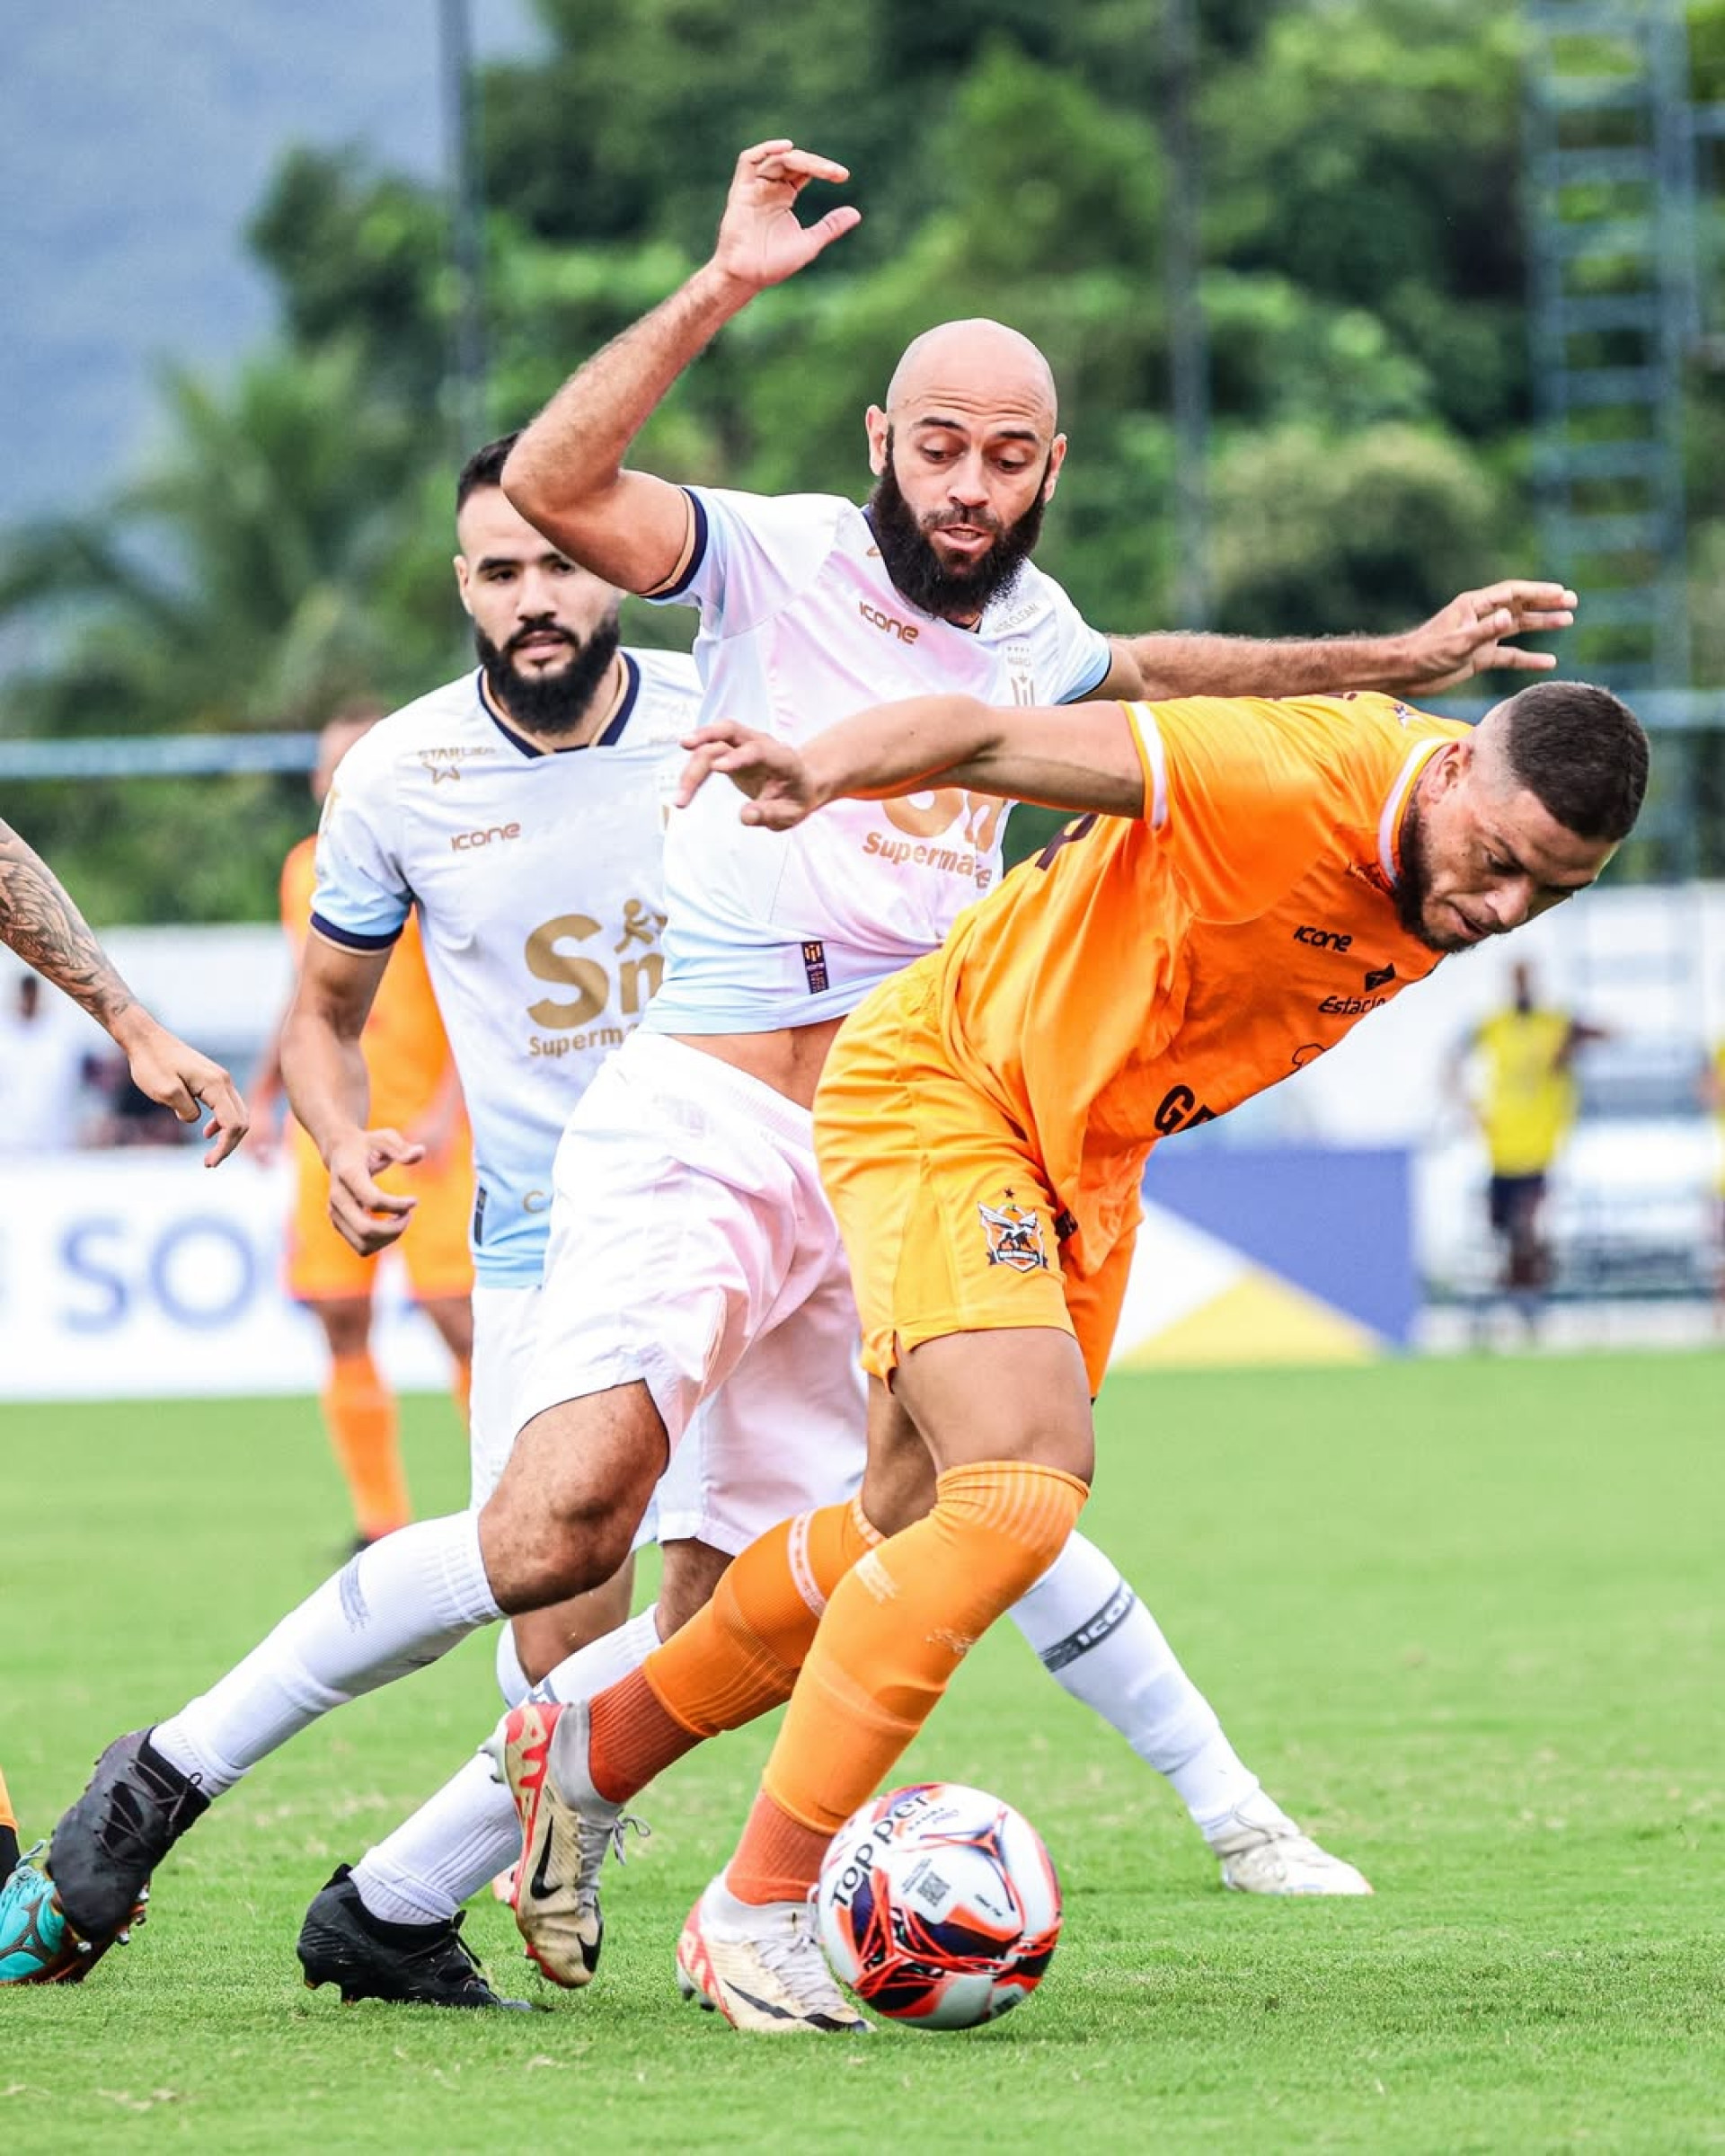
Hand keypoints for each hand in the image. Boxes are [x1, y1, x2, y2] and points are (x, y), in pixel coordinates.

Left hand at [122, 1018, 248, 1166]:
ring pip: (237, 1113)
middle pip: (242, 1120)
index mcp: (216, 1085)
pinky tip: (207, 1131)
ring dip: (228, 1135)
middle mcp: (223, 1081)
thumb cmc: (151, 1063)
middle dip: (230, 1145)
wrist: (146, 1039)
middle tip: (209, 1163)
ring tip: (211, 1153)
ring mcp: (219, 1078)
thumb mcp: (165, 1092)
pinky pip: (226, 1105)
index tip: (208, 1163)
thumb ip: (186, 1111)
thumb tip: (197, 1122)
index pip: (234, 1123)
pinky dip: (223, 1123)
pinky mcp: (211, 1079)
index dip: (225, 1147)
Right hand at [324, 1125, 424, 1256]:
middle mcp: (337, 1197)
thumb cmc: (368, 1144)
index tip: (414, 1200)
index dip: (398, 1205)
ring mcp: (335, 1212)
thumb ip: (401, 1147)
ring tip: (401, 1221)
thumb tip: (419, 1153)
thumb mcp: (385, 1137)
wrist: (340, 1152)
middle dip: (394, 1228)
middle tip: (408, 1215)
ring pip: (363, 1244)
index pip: (373, 1200)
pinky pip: (361, 1247)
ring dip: (388, 1238)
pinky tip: (391, 1226)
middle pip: (365, 1229)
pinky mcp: (338, 1223)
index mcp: (348, 1174)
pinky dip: (380, 1243)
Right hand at [677, 722, 822, 829]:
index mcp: (782, 758)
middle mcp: (760, 744)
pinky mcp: (728, 752)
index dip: (738, 757)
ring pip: (712, 744)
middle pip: (729, 730)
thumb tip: (745, 816)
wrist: (798, 786)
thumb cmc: (795, 798)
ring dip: (692, 767)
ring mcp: (742, 746)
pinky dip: (693, 771)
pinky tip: (683, 790)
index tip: (717, 768)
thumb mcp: (790, 814)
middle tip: (684, 744)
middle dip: (706, 734)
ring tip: (680, 799)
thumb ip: (770, 814)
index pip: (758, 750)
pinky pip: (706, 754)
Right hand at [710, 140, 860, 295]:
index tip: (843, 176)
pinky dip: (765, 149)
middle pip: (793, 161)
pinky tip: (786, 148)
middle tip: (835, 173)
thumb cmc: (774, 264)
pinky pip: (748, 160)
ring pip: (776, 158)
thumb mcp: (810, 242)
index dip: (823, 169)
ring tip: (819, 167)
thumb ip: (830, 227)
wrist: (748, 277)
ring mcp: (755, 187)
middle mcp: (770, 187)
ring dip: (798, 158)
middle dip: (815, 163)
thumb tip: (857, 214)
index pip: (805, 171)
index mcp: (784, 195)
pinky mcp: (741, 190)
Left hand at [1395, 582, 1577, 694]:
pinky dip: (1528, 658)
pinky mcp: (1478, 657)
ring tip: (1567, 621)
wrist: (1405, 673)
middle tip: (1572, 602)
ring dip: (1541, 624)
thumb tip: (1510, 617)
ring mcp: (1481, 637)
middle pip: (1519, 606)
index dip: (1537, 592)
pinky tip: (1548, 662)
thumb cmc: (1425, 654)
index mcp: (1474, 606)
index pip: (1512, 593)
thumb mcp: (1457, 643)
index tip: (1561, 593)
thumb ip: (1484, 631)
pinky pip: (1509, 656)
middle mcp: (1480, 618)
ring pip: (1517, 628)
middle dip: (1545, 603)